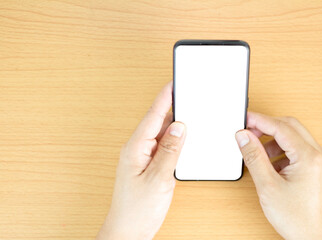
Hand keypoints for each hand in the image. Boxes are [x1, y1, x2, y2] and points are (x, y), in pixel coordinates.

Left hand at [96, 81, 185, 239]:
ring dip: (176, 126)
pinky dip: (175, 141)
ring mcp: (144, 156)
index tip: (175, 83)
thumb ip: (170, 151)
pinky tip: (185, 140)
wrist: (129, 230)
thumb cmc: (137, 209)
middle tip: (190, 96)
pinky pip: (164, 146)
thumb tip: (180, 127)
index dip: (165, 97)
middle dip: (174, 108)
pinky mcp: (150, 164)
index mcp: (135, 147)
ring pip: (163, 134)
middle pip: (158, 122)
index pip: (152, 116)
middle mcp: (138, 148)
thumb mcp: (158, 178)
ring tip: (192, 116)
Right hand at [235, 112, 321, 239]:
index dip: (259, 120)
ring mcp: (321, 162)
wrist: (312, 238)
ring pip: (295, 137)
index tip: (244, 118)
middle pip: (290, 127)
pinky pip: (299, 150)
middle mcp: (319, 156)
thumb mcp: (267, 185)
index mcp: (310, 158)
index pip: (281, 127)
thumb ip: (254, 156)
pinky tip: (270, 163)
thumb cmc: (296, 218)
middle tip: (248, 132)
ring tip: (258, 152)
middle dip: (267, 127)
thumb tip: (243, 136)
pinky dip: (282, 151)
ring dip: (274, 140)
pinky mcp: (319, 168)